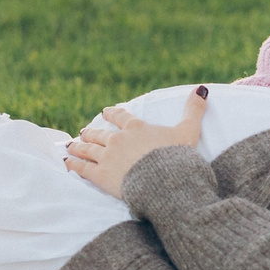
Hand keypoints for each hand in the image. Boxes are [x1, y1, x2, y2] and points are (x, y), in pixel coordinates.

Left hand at [64, 86, 208, 198]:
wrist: (165, 181)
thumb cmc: (178, 157)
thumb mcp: (189, 130)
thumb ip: (194, 109)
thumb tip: (202, 88)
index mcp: (136, 128)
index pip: (120, 117)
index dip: (112, 114)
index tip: (106, 112)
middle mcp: (118, 140)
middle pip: (100, 134)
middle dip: (91, 132)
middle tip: (84, 131)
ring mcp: (107, 157)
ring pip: (87, 148)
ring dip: (78, 146)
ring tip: (71, 146)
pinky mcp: (100, 175)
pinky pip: (82, 168)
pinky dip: (73, 164)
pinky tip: (66, 163)